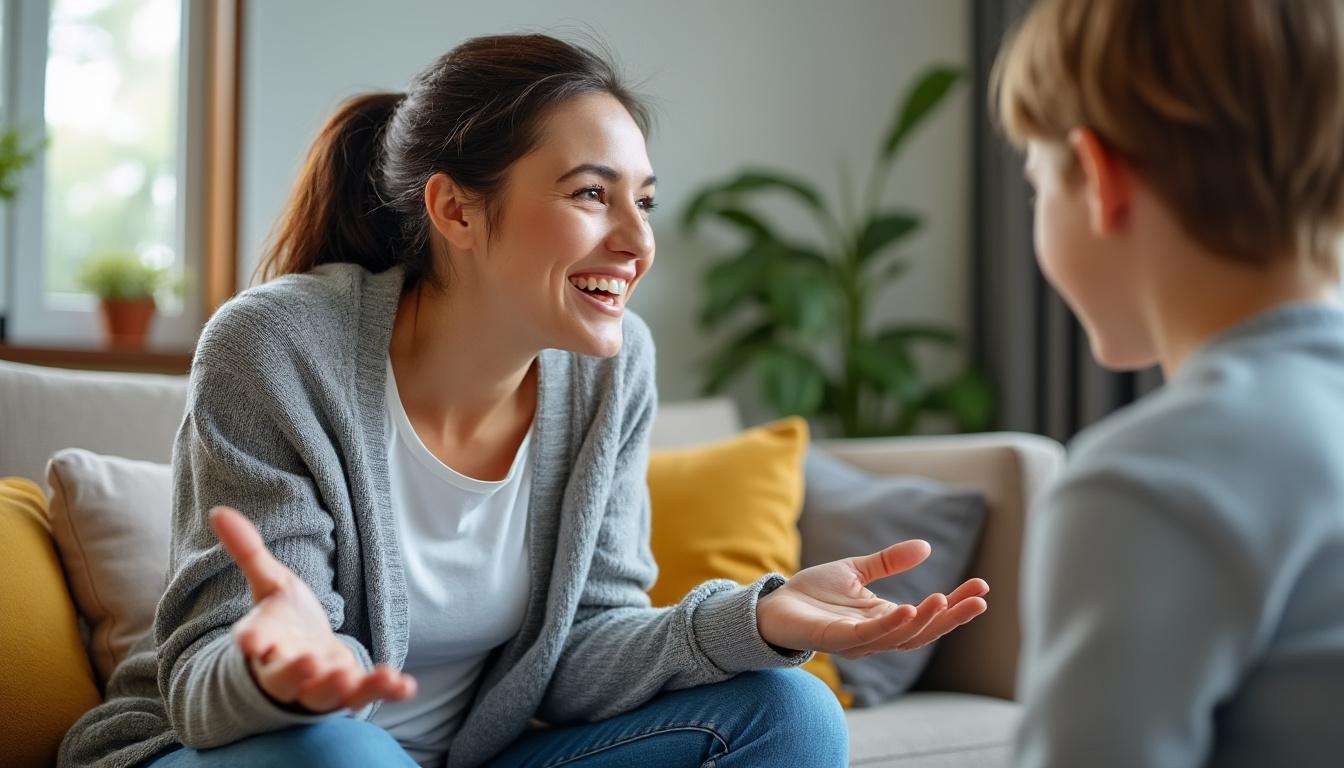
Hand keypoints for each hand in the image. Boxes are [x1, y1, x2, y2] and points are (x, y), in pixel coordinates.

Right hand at [210, 506, 416, 712]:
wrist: (305, 660)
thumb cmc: (284, 622)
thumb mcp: (269, 584)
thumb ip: (248, 553)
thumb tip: (219, 512)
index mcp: (266, 641)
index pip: (254, 642)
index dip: (251, 640)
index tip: (248, 640)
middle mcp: (287, 670)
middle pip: (284, 680)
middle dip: (295, 673)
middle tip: (308, 662)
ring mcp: (318, 686)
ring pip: (323, 696)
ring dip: (338, 689)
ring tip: (349, 678)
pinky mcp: (348, 692)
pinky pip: (364, 696)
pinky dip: (383, 692)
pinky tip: (404, 685)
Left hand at [756, 539, 987, 658]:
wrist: (772, 606)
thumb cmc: (813, 594)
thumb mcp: (856, 571)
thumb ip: (889, 561)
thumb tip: (926, 547)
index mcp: (884, 619)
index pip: (928, 616)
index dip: (956, 605)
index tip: (983, 587)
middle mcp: (876, 635)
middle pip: (922, 632)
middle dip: (951, 617)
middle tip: (979, 599)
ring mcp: (856, 641)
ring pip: (898, 638)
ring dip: (922, 621)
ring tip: (942, 600)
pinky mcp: (834, 639)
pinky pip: (866, 636)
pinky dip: (888, 625)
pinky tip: (905, 608)